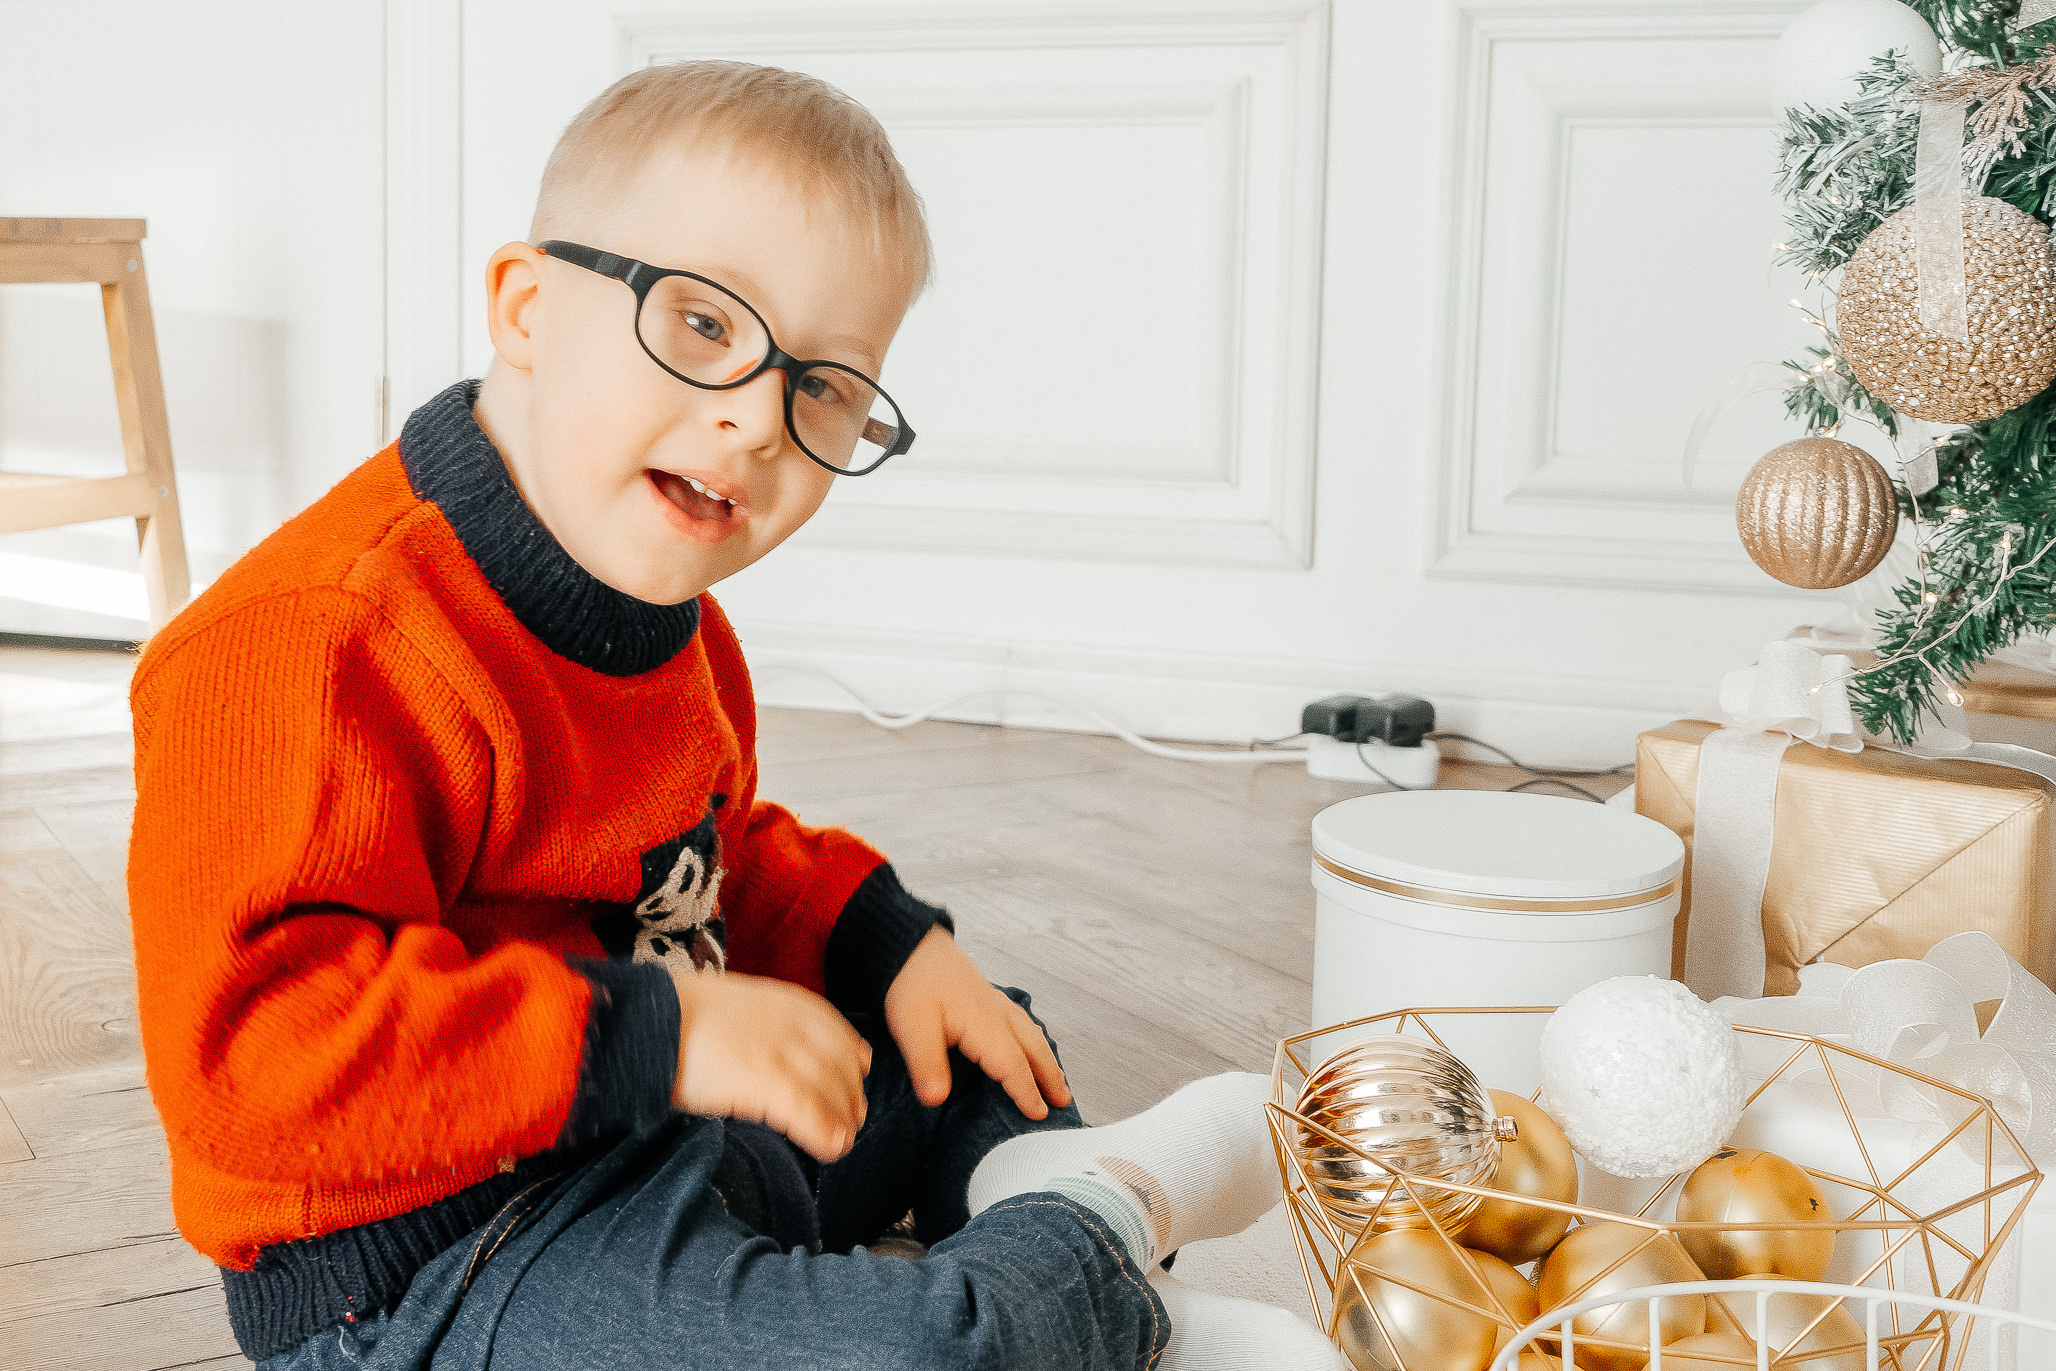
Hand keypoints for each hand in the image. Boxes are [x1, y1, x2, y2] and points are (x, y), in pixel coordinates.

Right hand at [666, 964, 872, 1161]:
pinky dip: (824, 1132)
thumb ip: (762, 1024)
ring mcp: (780, 1052)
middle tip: (852, 1119)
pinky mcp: (765, 1081)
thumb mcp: (734, 1006)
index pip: (835, 1031)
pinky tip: (830, 1149)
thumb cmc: (679, 1017)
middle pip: (840, 1064)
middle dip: (849, 1094)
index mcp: (785, 1002)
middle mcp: (791, 1025)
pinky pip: (807, 1112)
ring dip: (842, 1119)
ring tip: (844, 1141)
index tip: (857, 1075)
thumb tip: (769, 1050)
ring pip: (830, 1090)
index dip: (850, 1058)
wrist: (649, 1021)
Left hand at [883, 927, 1072, 1118]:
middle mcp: (997, 1014)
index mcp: (984, 1025)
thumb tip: (937, 1100)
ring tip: (1057, 1079)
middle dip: (1050, 1076)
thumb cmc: (912, 983)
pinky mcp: (986, 996)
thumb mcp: (912, 1027)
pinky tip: (1032, 1043)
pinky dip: (1035, 1039)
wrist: (911, 943)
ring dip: (1046, 1058)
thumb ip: (928, 1065)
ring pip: (1031, 1034)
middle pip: (1033, 1049)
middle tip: (1064, 1100)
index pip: (1013, 1065)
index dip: (1027, 1092)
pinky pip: (1022, 1022)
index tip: (1040, 1114)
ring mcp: (994, 1002)